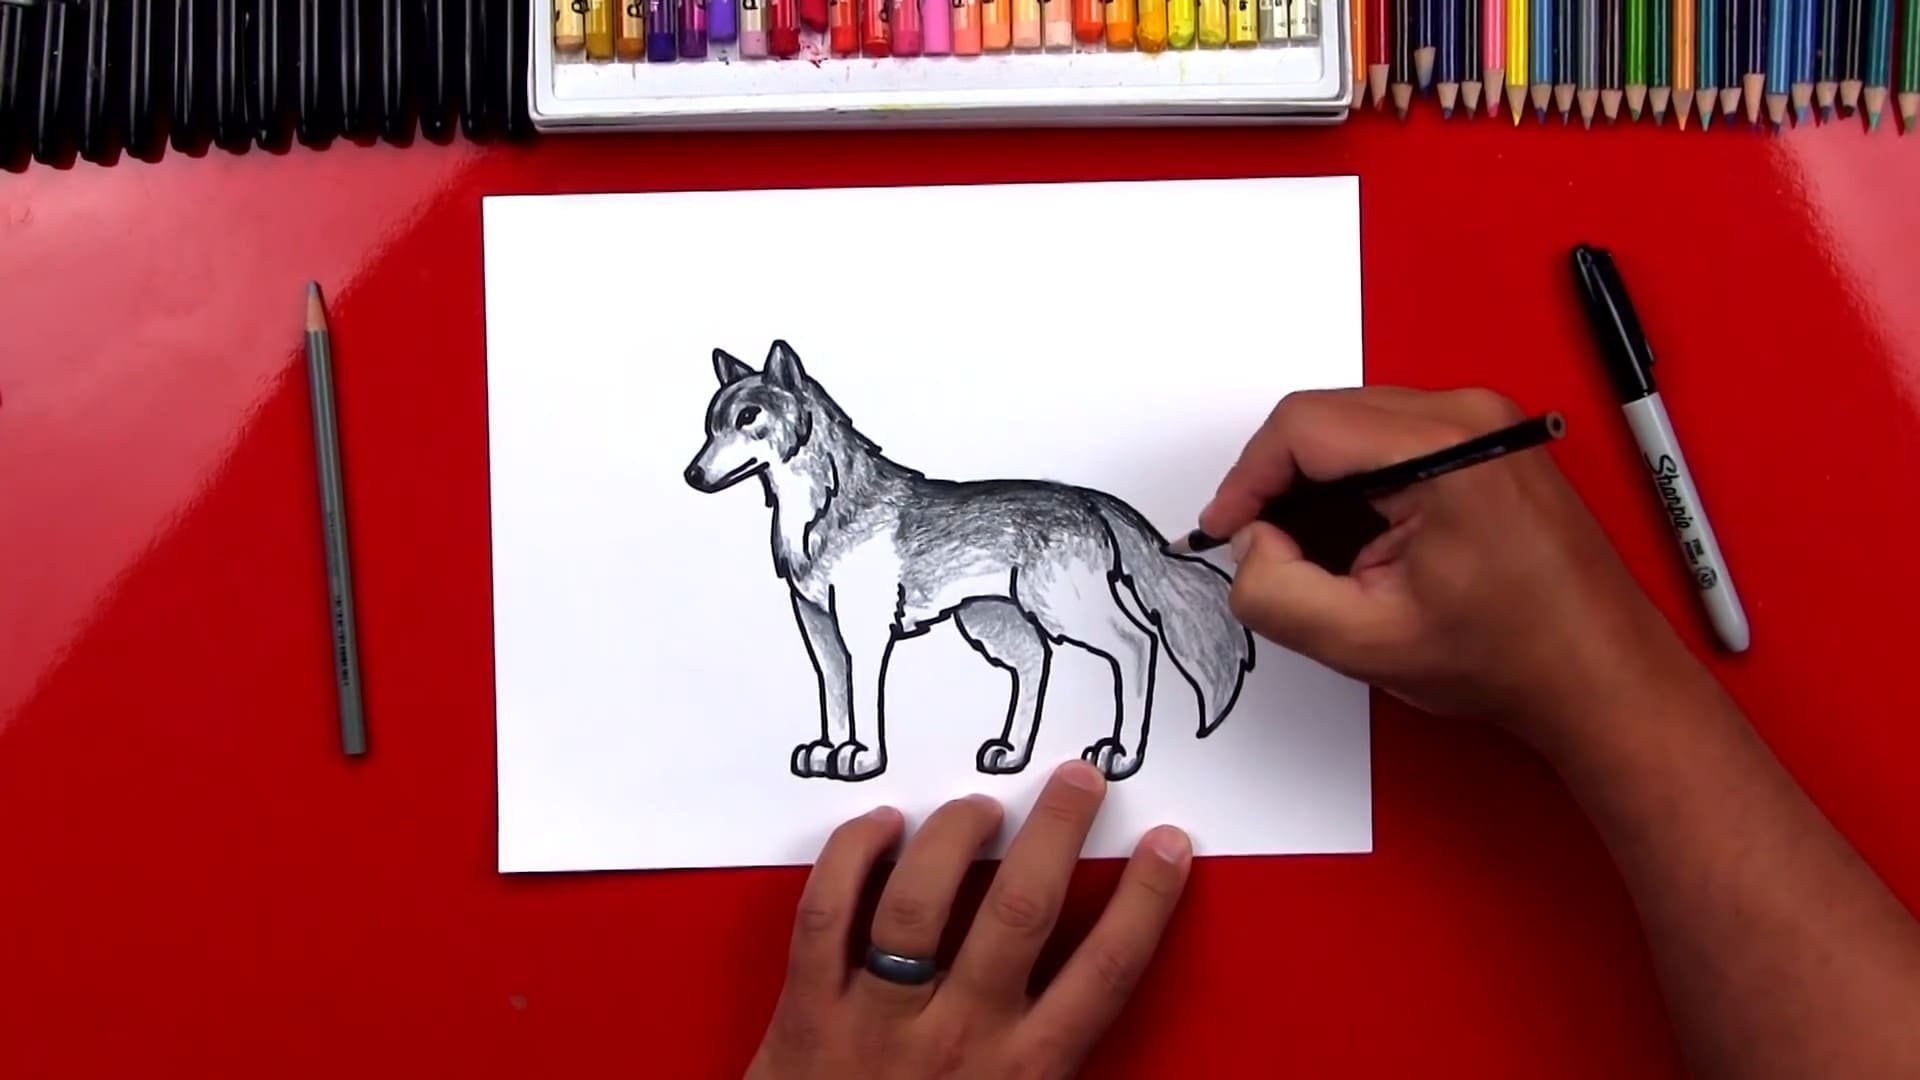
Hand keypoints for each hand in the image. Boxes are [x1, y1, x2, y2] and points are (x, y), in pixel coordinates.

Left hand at [746, 761, 1191, 1079]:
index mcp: (1024, 1077)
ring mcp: (877, 1021)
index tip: (1168, 844)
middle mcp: (957, 1039)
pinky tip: (881, 823)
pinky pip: (826, 913)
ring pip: (919, 901)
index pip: (1105, 972)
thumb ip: (1051, 1072)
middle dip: (1057, 832)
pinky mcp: (807, 1011)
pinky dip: (851, 856)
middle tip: (1079, 777)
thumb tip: (1094, 1001)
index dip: (1145, 901)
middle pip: (1020, 911)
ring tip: (984, 804)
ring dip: (956, 834)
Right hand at [1202, 387, 1698, 744]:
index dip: (1245, 479)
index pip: (1303, 427)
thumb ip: (1277, 594)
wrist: (1600, 674)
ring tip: (1312, 561)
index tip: (1223, 531)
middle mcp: (1469, 414)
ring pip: (1354, 432)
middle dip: (1277, 485)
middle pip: (1327, 420)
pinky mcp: (1489, 444)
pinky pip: (1391, 446)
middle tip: (1258, 553)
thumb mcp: (1366, 642)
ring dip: (1315, 489)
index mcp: (1445, 446)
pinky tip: (1356, 548)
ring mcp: (1486, 424)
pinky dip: (1354, 490)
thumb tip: (1250, 548)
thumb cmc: (1512, 657)